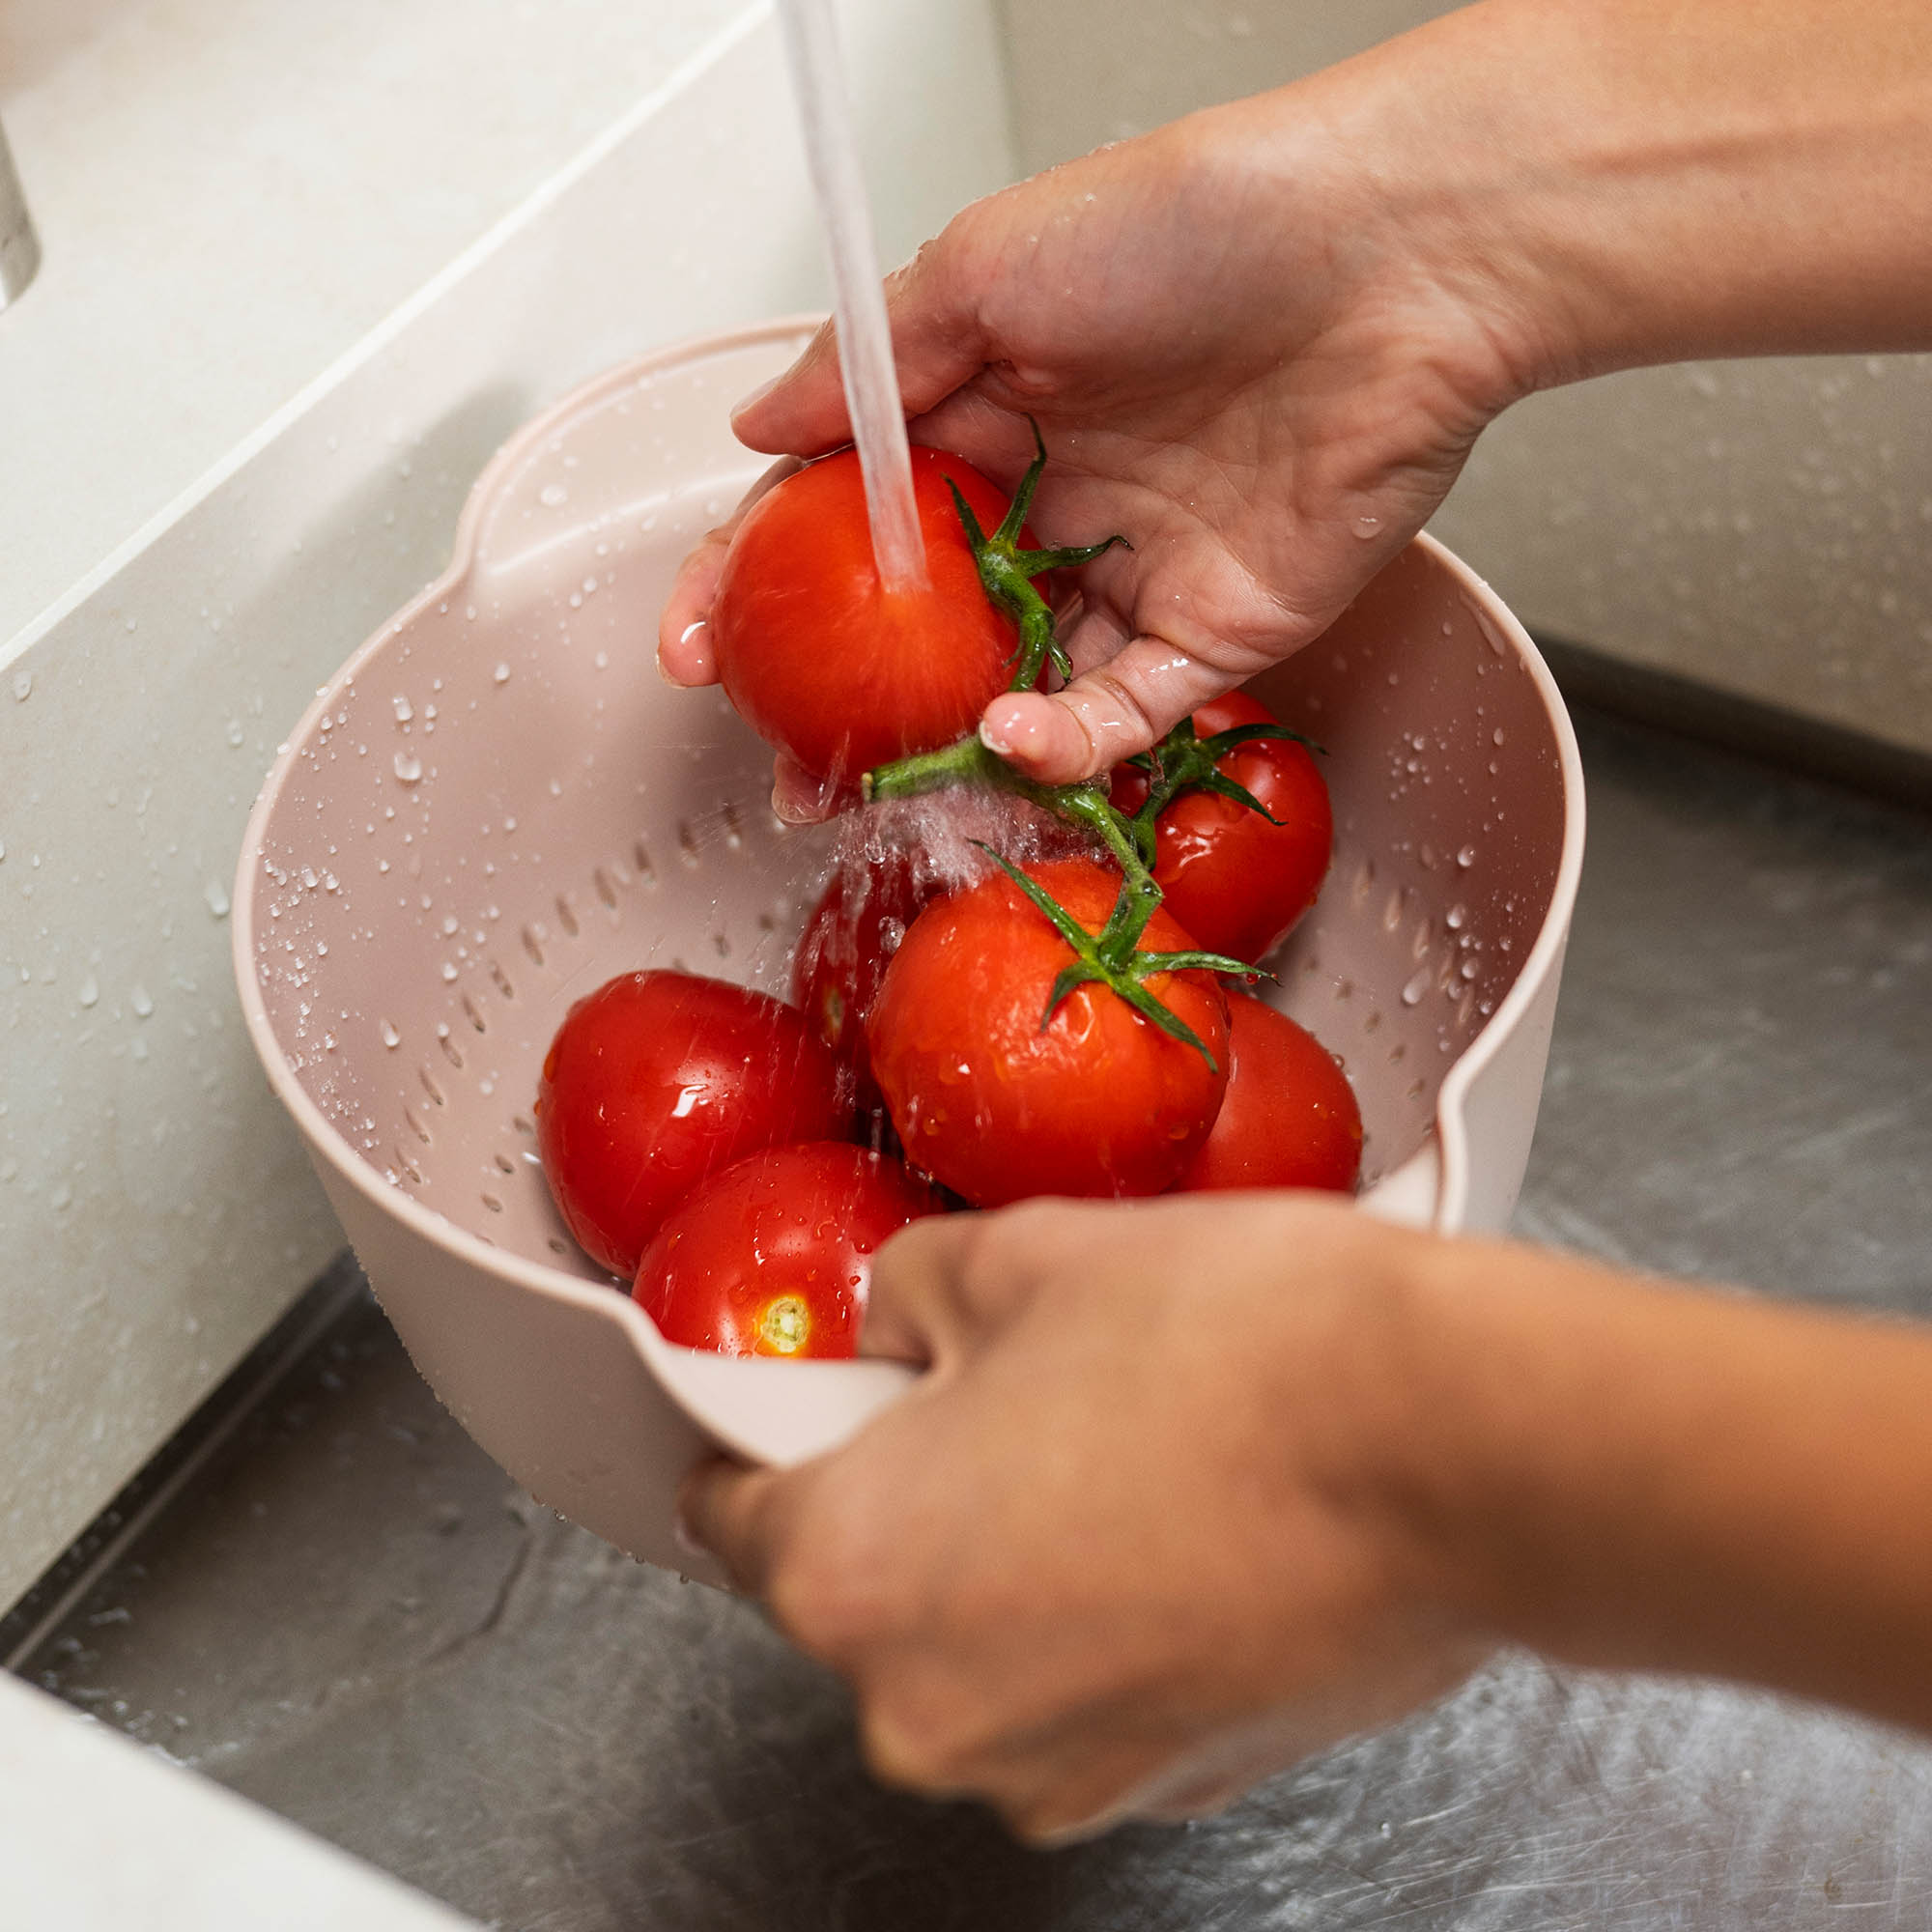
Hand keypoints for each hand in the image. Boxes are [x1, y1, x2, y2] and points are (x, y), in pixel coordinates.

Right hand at [661, 28, 1538, 789]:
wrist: (1391, 255)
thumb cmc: (1198, 225)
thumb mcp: (990, 269)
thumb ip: (866, 368)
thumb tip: (753, 429)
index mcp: (991, 414)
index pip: (850, 524)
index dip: (764, 585)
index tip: (703, 645)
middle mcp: (1056, 502)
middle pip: (928, 633)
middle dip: (849, 707)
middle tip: (786, 765)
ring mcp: (1134, 575)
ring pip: (1019, 691)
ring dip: (946, 749)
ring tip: (878, 782)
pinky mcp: (1217, 632)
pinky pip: (1124, 714)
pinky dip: (1063, 742)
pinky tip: (1007, 738)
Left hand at [679, 1194, 1490, 1839]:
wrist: (1454, 1443)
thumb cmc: (1240, 1350)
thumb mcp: (1012, 1255)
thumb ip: (899, 1298)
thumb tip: (891, 1326)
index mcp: (850, 1578)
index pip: (726, 1508)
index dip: (761, 1430)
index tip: (799, 1399)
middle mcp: (930, 1716)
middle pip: (856, 1586)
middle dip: (902, 1489)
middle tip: (995, 1387)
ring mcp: (1055, 1771)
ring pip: (974, 1642)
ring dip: (1007, 1554)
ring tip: (1110, 1440)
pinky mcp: (1167, 1782)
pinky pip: (1077, 1684)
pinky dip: (1098, 1611)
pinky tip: (1175, 1508)